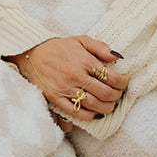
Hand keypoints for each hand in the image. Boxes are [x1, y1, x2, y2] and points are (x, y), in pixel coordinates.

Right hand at [9, 36, 127, 123]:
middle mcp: (75, 75)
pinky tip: (95, 114)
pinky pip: (75, 112)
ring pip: (93, 105)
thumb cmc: (58, 47)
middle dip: (117, 96)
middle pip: (105, 93)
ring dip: (106, 108)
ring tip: (110, 105)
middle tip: (118, 94)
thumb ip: (100, 47)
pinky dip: (89, 116)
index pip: (111, 77)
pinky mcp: (55, 98)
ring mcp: (65, 88)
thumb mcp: (80, 40)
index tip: (124, 82)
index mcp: (84, 60)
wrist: (31, 53)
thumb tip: (118, 57)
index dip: (122, 82)